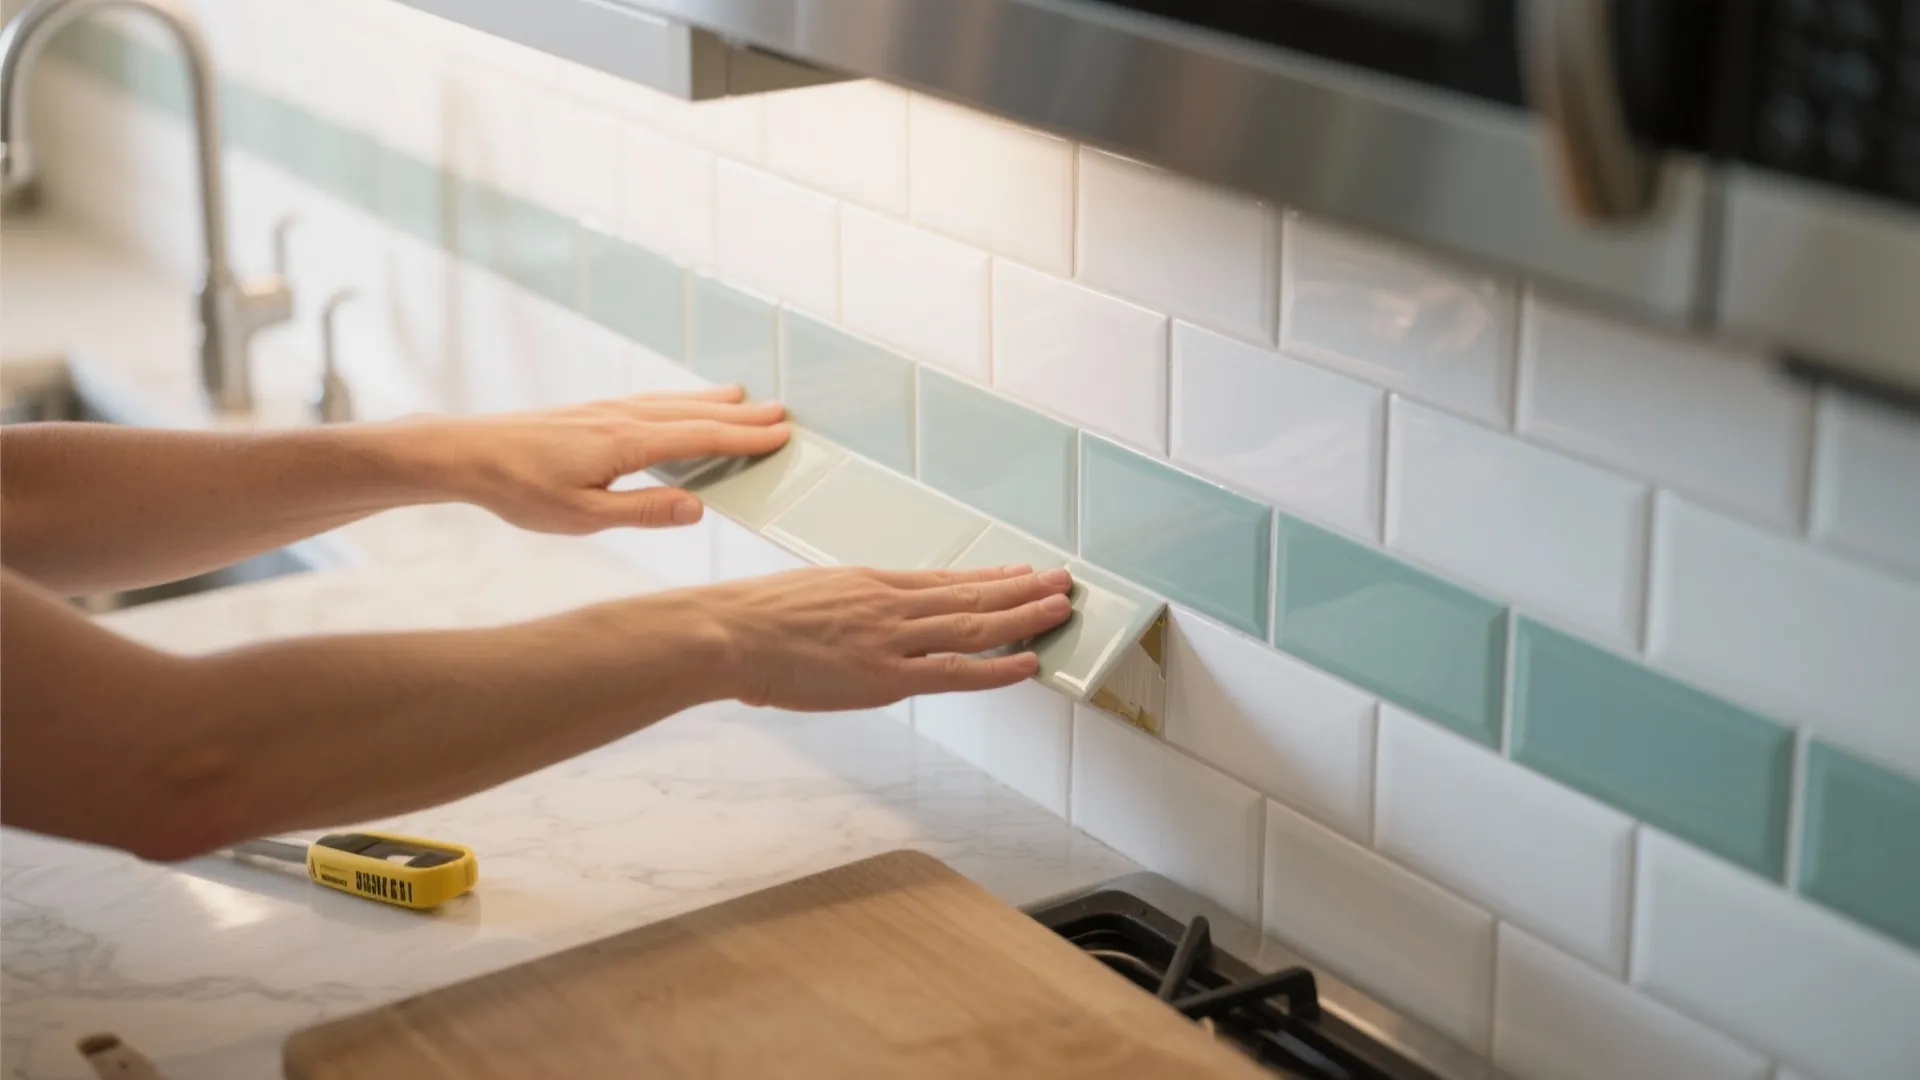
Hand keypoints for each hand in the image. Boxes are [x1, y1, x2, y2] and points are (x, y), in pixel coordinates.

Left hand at [394, 387, 787, 534]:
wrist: (466, 452)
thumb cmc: (519, 489)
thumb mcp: (582, 517)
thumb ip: (643, 511)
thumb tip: (697, 507)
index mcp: (627, 444)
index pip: (701, 439)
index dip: (744, 439)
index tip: (781, 437)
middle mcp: (623, 418)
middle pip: (695, 412)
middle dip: (741, 414)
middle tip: (782, 414)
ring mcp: (607, 410)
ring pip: (674, 401)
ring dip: (714, 401)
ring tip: (745, 397)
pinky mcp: (592, 412)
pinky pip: (652, 400)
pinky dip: (681, 399)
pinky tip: (682, 402)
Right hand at [701, 564, 1075, 711]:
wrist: (726, 633)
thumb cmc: (750, 619)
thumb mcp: (808, 596)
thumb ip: (843, 607)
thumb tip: (856, 622)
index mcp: (870, 583)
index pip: (944, 581)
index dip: (988, 579)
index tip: (1020, 574)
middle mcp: (890, 604)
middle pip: (970, 597)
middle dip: (1022, 590)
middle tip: (1063, 581)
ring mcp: (890, 639)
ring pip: (974, 627)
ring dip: (1023, 617)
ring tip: (1060, 609)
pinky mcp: (884, 676)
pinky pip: (954, 673)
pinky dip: (996, 669)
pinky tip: (1027, 662)